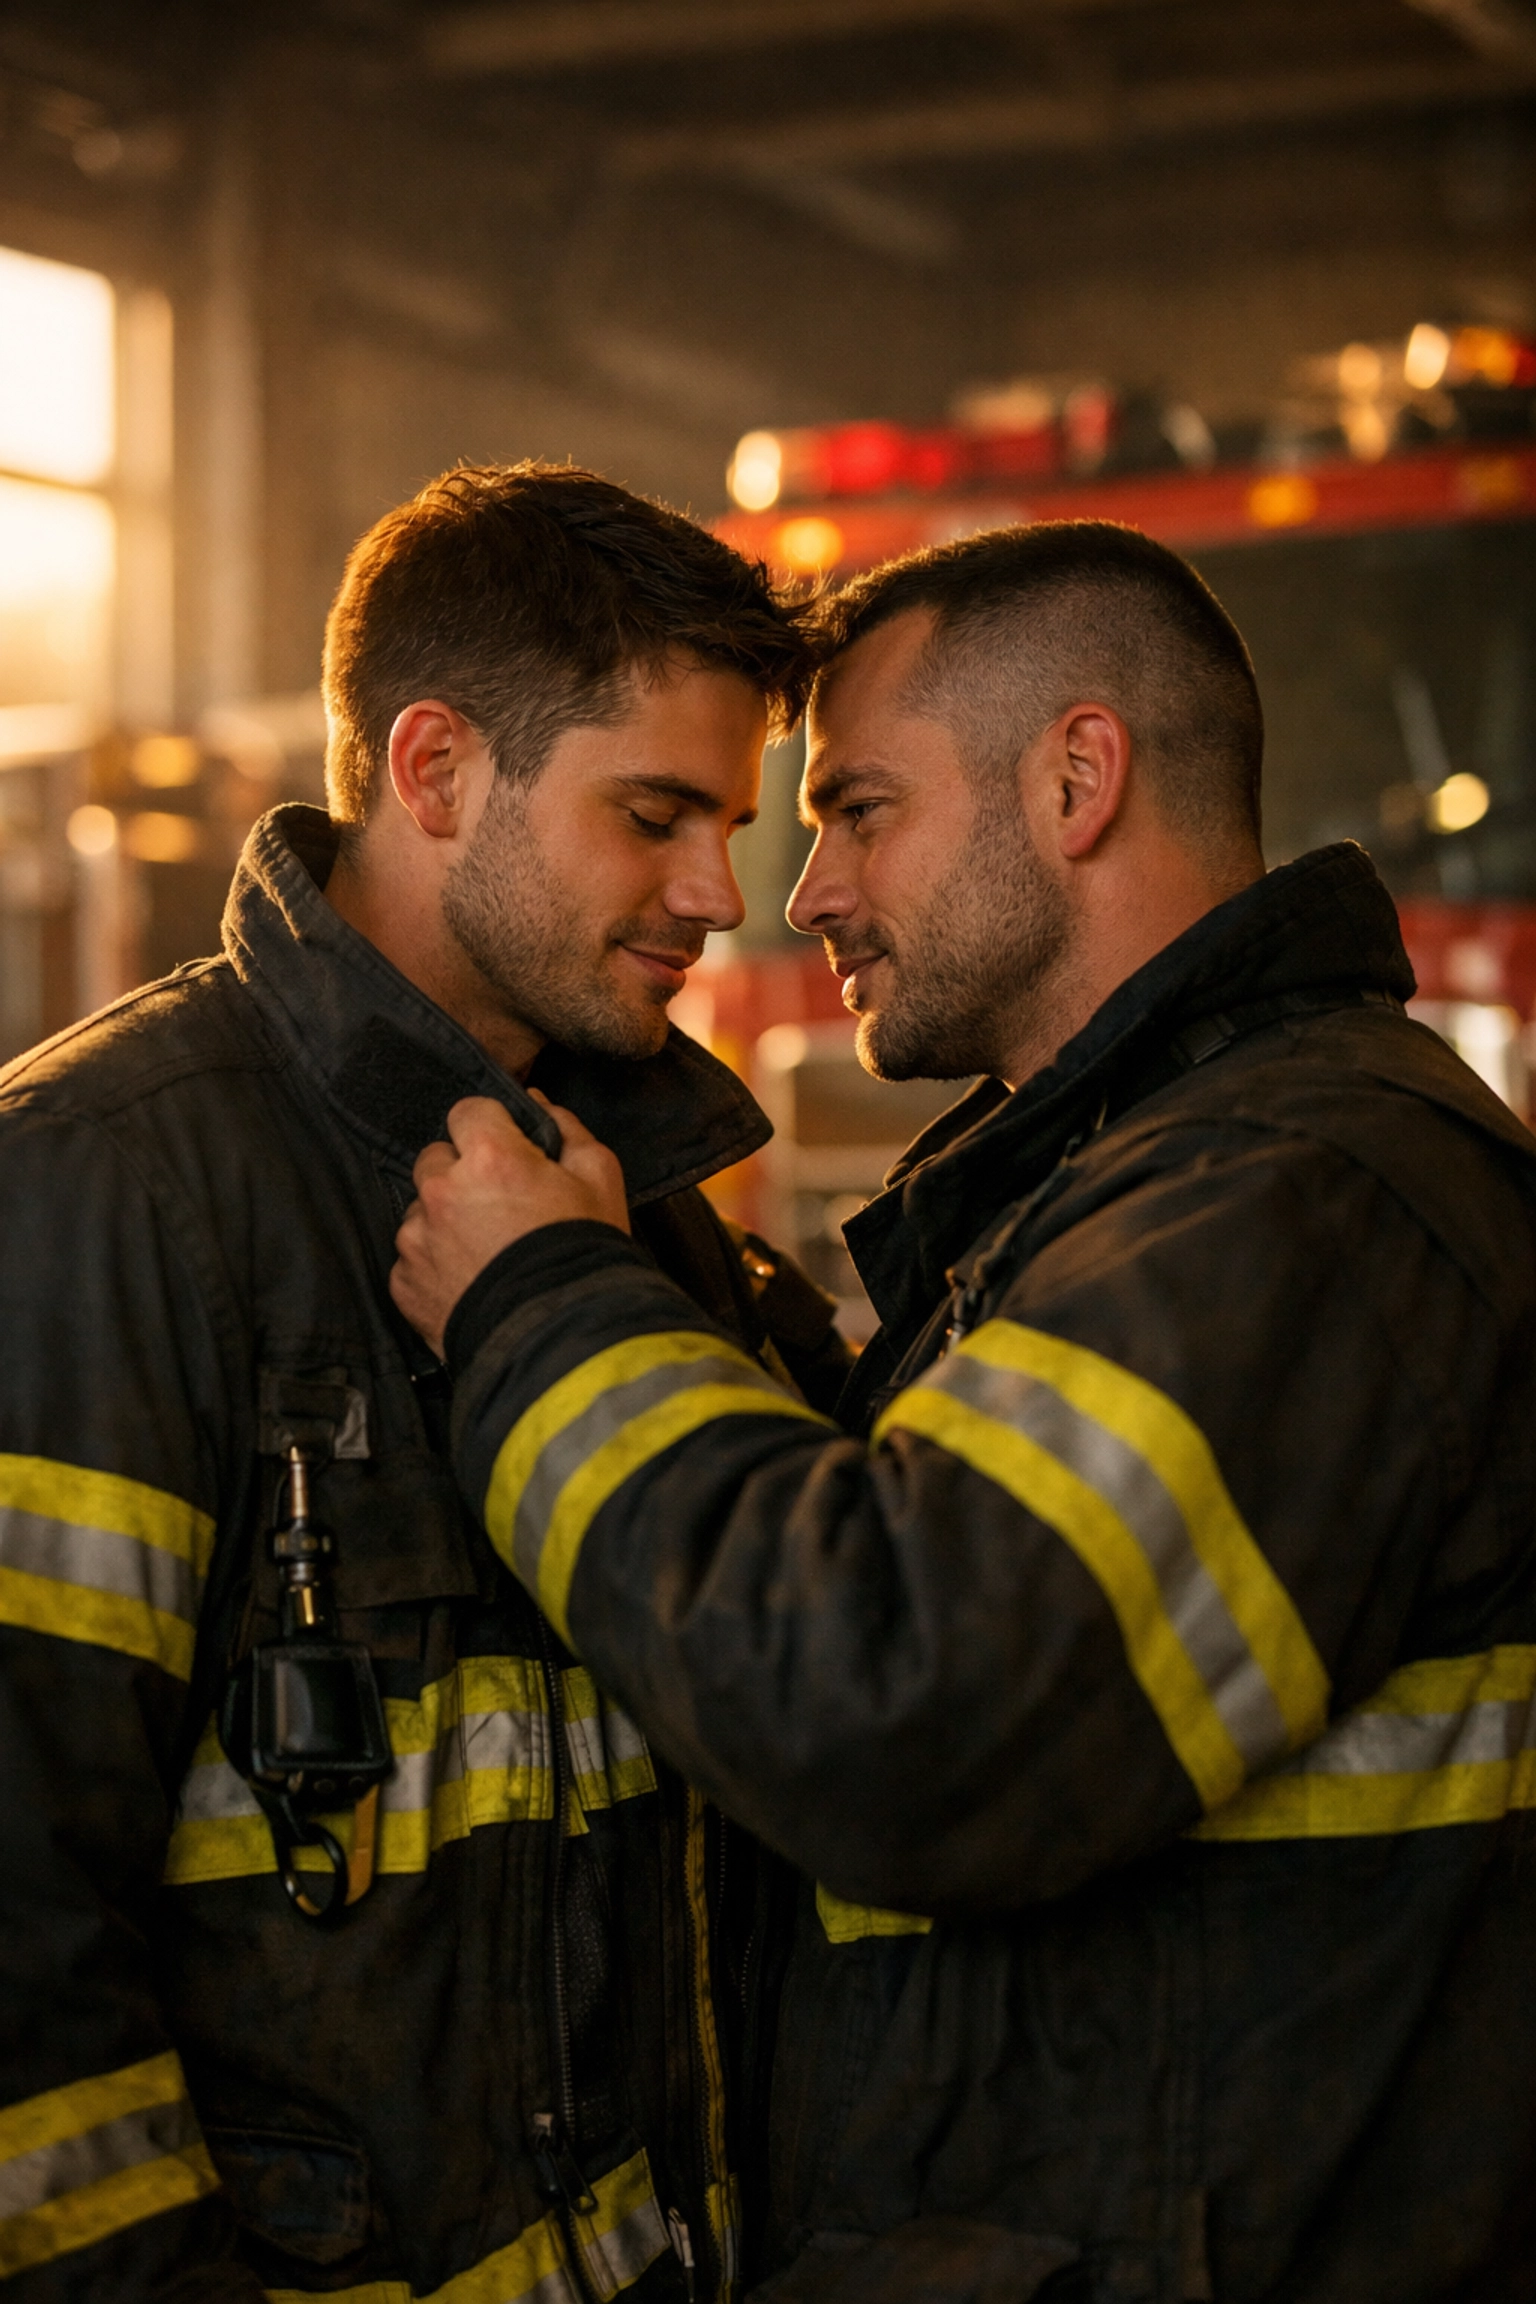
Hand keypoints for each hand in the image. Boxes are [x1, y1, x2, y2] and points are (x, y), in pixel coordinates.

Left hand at [390, 1094, 628, 1356]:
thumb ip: (567, 1129)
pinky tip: (471, 1279)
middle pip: (435, 1158)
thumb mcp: (600, 1179)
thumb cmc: (586, 1255)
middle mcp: (441, 1191)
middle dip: (462, 1172)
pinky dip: (435, 1263)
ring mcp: (417, 1239)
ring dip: (445, 1219)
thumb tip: (538, 1105)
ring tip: (486, 1250)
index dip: (490, 1127)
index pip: (468, 1110)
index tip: (508, 1150)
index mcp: (489, 1158)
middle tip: (499, 1204)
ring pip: (420, 1209)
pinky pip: (412, 1257)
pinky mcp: (404, 1283)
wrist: (561, 1341)